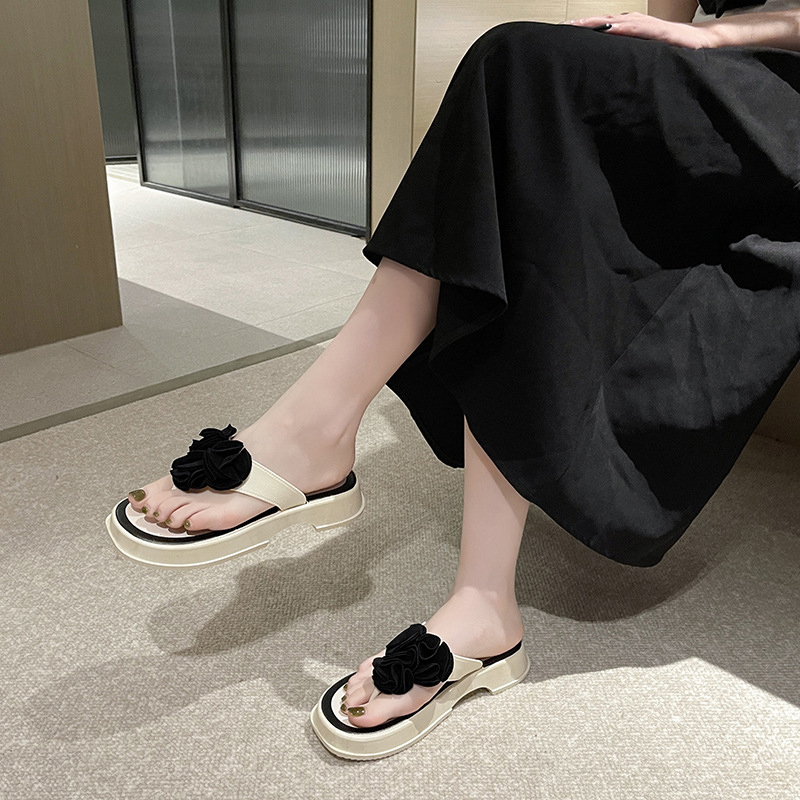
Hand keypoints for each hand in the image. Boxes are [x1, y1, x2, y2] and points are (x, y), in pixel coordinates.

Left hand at [569, 12, 717, 48]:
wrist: (698, 41)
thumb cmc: (667, 46)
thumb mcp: (640, 51)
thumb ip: (623, 54)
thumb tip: (603, 66)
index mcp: (628, 26)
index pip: (601, 26)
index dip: (583, 28)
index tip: (565, 32)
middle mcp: (634, 21)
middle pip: (603, 21)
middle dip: (583, 24)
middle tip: (564, 27)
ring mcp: (645, 24)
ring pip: (615, 21)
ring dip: (596, 22)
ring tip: (578, 26)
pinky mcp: (657, 30)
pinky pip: (636, 28)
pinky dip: (621, 28)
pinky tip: (609, 29)